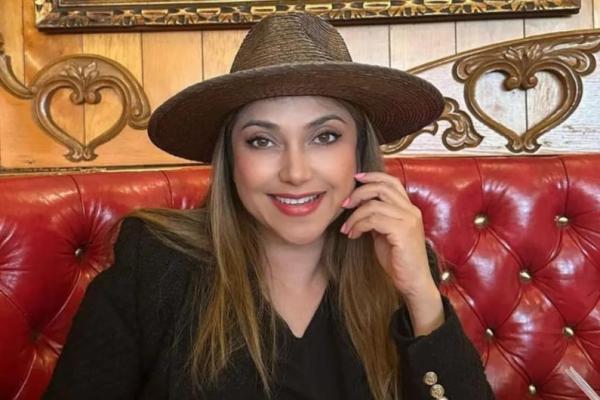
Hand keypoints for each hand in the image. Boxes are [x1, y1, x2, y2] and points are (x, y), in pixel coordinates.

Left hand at [339, 172, 437, 301]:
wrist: (413, 282)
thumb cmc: (398, 260)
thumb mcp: (384, 234)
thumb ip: (377, 218)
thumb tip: (359, 207)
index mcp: (408, 209)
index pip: (392, 182)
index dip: (373, 176)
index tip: (356, 178)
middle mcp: (411, 211)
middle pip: (382, 188)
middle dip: (359, 193)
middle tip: (344, 204)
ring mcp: (409, 220)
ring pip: (374, 205)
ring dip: (355, 216)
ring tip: (347, 228)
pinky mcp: (403, 231)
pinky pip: (374, 220)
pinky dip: (359, 225)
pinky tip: (353, 235)